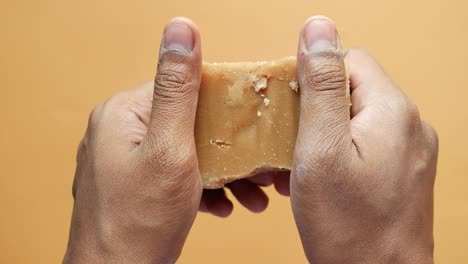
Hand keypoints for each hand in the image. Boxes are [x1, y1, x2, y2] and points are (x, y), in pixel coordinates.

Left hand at [64, 17, 287, 262]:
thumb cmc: (139, 220)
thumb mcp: (169, 149)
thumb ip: (178, 89)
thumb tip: (181, 29)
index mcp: (122, 114)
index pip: (180, 87)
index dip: (221, 101)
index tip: (252, 118)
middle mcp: (120, 131)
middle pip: (188, 123)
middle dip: (228, 147)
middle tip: (259, 164)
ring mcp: (127, 159)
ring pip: (187, 151)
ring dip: (222, 172)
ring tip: (252, 192)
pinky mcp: (137, 183)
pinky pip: (177, 174)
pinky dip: (203, 188)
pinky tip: (225, 205)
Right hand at [291, 16, 437, 263]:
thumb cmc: (348, 224)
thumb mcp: (320, 147)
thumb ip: (321, 84)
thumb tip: (318, 28)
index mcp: (392, 109)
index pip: (350, 60)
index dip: (313, 75)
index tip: (288, 103)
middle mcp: (409, 125)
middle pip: (354, 90)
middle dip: (316, 108)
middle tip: (290, 139)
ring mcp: (410, 151)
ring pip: (357, 120)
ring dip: (324, 133)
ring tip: (302, 164)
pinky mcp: (403, 173)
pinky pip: (367, 146)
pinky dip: (340, 153)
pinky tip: (321, 179)